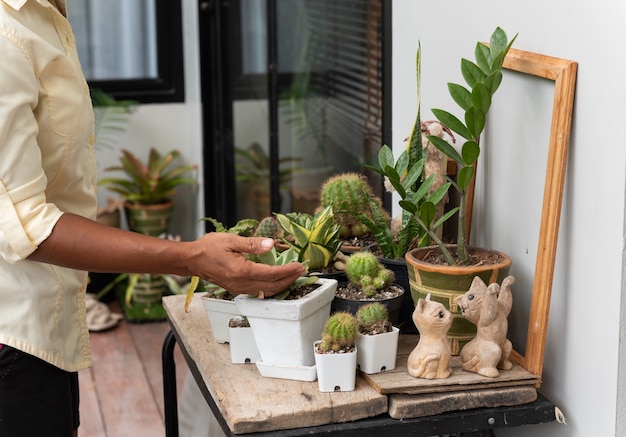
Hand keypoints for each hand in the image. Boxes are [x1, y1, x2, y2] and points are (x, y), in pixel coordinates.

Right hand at [190, 232, 304, 296]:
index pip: (271, 274)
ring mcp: (239, 288)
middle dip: (289, 279)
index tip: (299, 266)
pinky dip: (271, 286)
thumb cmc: (209, 248)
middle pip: (272, 286)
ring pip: (266, 291)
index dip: (288, 271)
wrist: (192, 260)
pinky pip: (259, 291)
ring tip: (293, 275)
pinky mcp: (237, 289)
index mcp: (241, 271)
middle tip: (301, 270)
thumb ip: (252, 244)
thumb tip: (271, 244)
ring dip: (282, 284)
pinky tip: (277, 279)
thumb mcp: (231, 240)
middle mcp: (241, 283)